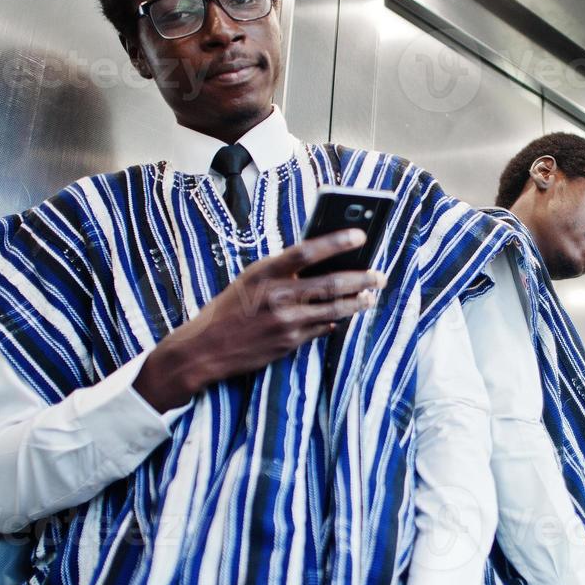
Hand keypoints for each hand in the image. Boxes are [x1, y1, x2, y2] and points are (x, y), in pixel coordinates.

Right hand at [134, 230, 384, 410]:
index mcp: (264, 272)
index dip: (335, 242)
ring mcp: (285, 321)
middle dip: (362, 279)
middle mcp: (276, 295)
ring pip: (334, 309)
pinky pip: (322, 328)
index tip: (360, 235)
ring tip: (371, 296)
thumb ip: (281, 272)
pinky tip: (345, 316)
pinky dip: (335, 321)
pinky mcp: (290, 342)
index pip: (306, 251)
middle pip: (331, 283)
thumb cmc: (229, 309)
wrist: (205, 349)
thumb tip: (321, 264)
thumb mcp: (249, 281)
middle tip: (380, 275)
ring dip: (358, 303)